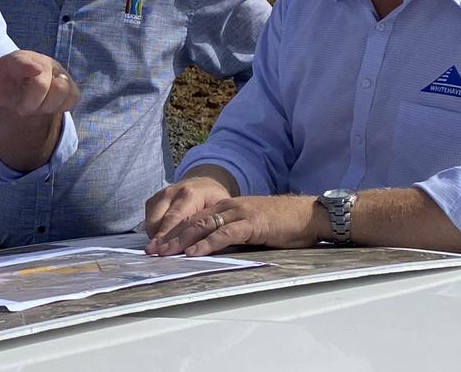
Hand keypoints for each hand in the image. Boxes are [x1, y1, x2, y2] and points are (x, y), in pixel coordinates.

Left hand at [0, 50, 77, 115]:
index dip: (28, 65)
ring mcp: (58, 74)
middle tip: (21, 109)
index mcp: (17, 60)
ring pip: (62, 91)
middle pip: (42, 83)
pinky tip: (48, 106)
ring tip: (35, 106)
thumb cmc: (3, 81)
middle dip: (31, 102)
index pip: (22, 61)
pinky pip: (72, 99)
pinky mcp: (70, 86)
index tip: (34, 70)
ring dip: (46, 106)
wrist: (23, 82)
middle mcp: (42, 63)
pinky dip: (60, 107)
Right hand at [144, 176, 232, 253]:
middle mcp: (173, 192)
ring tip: (161, 250)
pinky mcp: (154, 199)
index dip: (169, 237)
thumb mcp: (220, 210)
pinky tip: (163, 239)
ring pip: (152, 221)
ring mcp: (161, 194)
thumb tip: (204, 248)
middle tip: (154, 254)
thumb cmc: (214, 199)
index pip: (176, 219)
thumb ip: (212, 226)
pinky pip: (149, 218)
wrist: (205, 183)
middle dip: (158, 240)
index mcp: (190, 194)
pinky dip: (153, 230)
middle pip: (160, 221)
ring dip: (155, 236)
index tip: (164, 252)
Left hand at [147, 195, 323, 256]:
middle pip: (191, 221)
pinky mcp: (251, 224)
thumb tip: (211, 248)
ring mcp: (239, 214)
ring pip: (202, 226)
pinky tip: (193, 253)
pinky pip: (224, 234)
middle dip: (169, 236)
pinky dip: (206, 244)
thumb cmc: (282, 224)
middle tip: (151, 251)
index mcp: (226, 207)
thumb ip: (231, 233)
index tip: (156, 244)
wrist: (309, 215)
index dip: (172, 230)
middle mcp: (228, 207)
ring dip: (181, 241)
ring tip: (164, 253)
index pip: (193, 218)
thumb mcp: (250, 227)